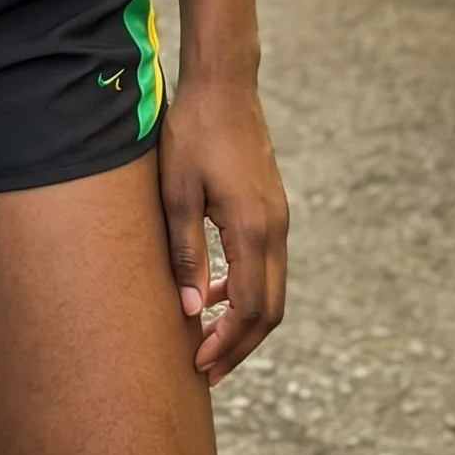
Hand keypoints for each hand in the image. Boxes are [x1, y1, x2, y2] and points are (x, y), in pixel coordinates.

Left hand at [160, 78, 288, 386]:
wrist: (224, 84)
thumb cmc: (193, 131)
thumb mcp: (177, 190)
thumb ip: (186, 251)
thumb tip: (191, 309)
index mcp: (253, 229)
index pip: (249, 308)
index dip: (226, 342)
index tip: (198, 364)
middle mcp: (275, 229)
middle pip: (269, 309)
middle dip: (239, 345)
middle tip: (206, 370)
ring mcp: (278, 218)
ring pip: (271, 289)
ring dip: (243, 320)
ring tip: (207, 341)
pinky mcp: (271, 208)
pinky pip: (265, 264)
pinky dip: (245, 289)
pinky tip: (212, 291)